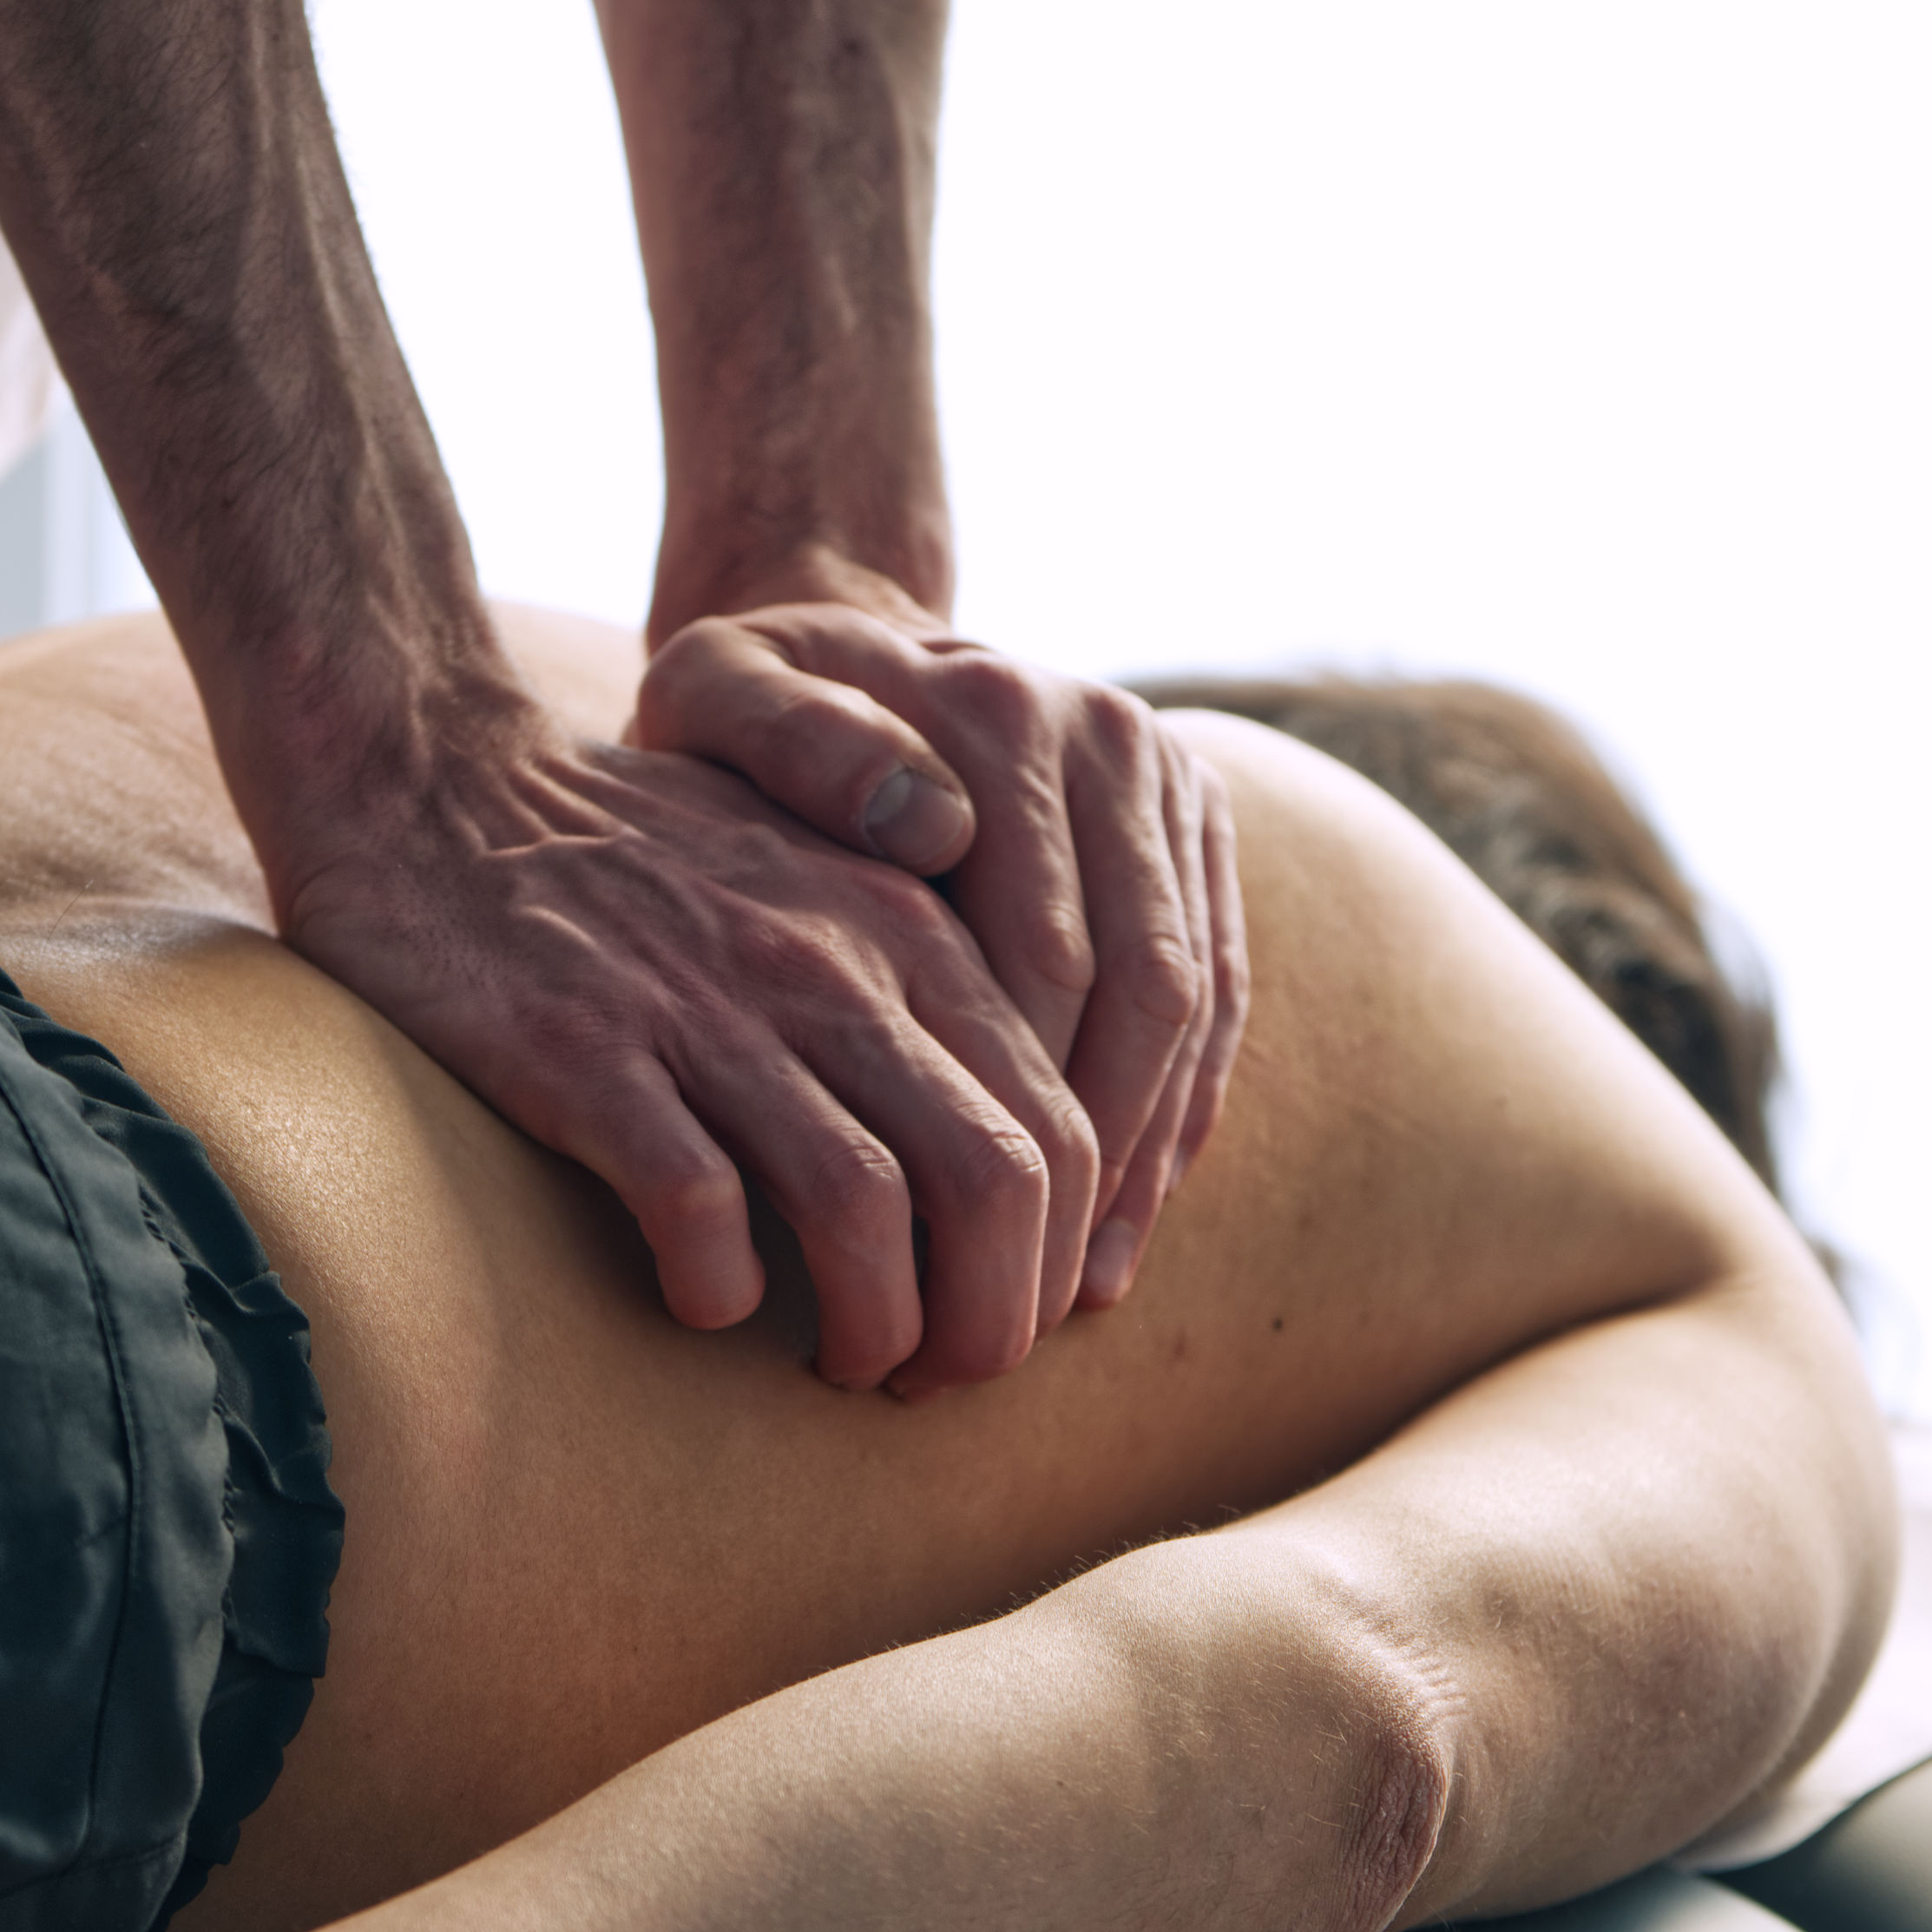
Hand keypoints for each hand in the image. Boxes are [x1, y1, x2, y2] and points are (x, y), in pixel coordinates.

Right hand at [267, 705, 1101, 1393]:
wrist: (438, 779)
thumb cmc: (641, 855)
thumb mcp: (821, 878)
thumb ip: (927, 983)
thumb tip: (1022, 1153)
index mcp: (907, 929)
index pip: (1059, 1124)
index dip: (1055, 1261)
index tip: (1004, 1322)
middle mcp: (830, 965)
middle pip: (993, 1181)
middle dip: (990, 1321)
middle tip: (939, 1380)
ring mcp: (706, 1007)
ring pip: (864, 1210)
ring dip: (874, 1326)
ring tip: (842, 1366)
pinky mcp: (584, 1053)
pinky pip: (696, 1207)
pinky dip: (720, 1286)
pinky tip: (707, 1303)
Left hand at [630, 605, 1246, 1314]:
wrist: (832, 634)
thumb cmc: (741, 711)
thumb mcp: (713, 695)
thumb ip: (793, 743)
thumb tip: (934, 830)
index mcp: (997, 716)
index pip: (1044, 958)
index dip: (1007, 1117)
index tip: (936, 1244)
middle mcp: (1105, 735)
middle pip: (1137, 991)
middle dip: (1082, 1162)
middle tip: (1007, 1297)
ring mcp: (1166, 773)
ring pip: (1192, 1004)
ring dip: (1143, 1157)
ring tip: (1075, 1289)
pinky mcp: (1197, 818)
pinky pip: (1218, 989)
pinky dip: (1179, 1109)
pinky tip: (1123, 1217)